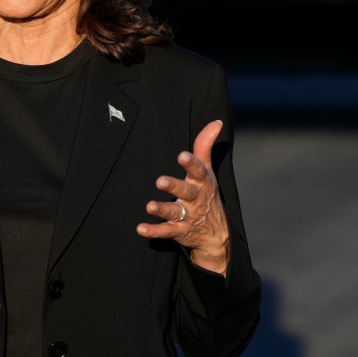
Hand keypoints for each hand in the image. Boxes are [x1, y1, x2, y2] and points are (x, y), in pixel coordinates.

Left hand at [137, 120, 230, 274]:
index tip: (182, 155)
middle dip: (174, 186)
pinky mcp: (180, 231)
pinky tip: (141, 228)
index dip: (190, 163)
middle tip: (160, 181)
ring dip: (162, 209)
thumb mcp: (208, 171)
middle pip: (186, 192)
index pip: (198, 171)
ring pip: (175, 212)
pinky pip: (166, 231)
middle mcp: (196, 199)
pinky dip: (154, 231)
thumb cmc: (207, 194)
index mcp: (202, 182)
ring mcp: (188, 216)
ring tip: (149, 206)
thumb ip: (205, 146)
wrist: (217, 234)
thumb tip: (216, 122)